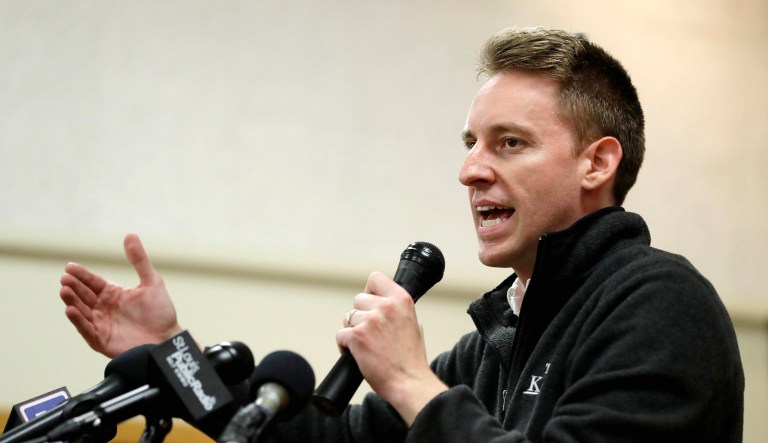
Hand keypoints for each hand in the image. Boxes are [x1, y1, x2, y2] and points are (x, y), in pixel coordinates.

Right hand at [59, 233, 182, 357]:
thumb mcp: (151, 281)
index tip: (70, 266)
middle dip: (73, 286)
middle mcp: (104, 308)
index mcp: (113, 294)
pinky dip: (78, 320)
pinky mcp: (101, 340)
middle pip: (84, 295)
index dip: (81, 275)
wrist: (167, 339)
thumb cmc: (160, 312)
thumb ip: (139, 260)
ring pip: (81, 311)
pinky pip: (86, 329)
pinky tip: (71, 310)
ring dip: (72, 301)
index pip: (92, 282)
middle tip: (65, 278)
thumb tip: (130, 234)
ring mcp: (101, 324)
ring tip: (64, 290)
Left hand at [336, 271, 447, 425]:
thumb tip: (386, 305)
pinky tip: (356, 354)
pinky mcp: (356, 336)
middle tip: (370, 332)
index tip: (371, 301)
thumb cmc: (411, 360)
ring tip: (365, 345)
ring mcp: (370, 320)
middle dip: (360, 315)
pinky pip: (341, 335)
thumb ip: (399, 311)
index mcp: (401, 300)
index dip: (370, 290)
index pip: (375, 278)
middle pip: (358, 299)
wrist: (409, 382)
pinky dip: (345, 345)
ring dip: (353, 331)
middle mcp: (386, 306)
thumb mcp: (414, 325)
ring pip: (348, 318)